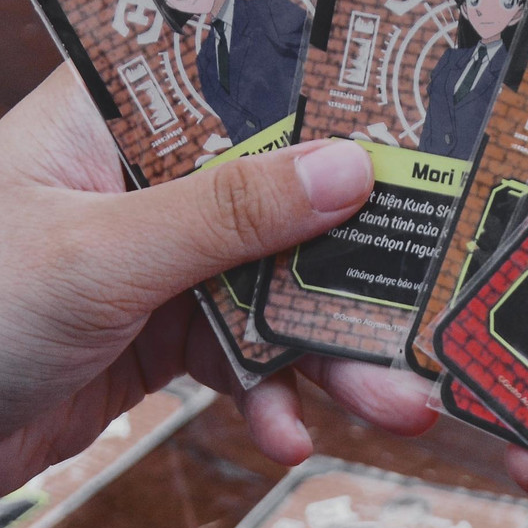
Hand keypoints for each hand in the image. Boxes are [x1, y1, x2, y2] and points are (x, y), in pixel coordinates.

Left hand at [0, 67, 435, 495]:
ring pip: (281, 295)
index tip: (425, 139)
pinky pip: (248, 361)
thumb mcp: (99, 255)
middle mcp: (153, 184)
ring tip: (390, 406)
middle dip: (358, 273)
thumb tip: (347, 169)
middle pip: (287, 209)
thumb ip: (228, 214)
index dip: (337, 112)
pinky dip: (274, 401)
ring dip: (334, 357)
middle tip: (428, 310)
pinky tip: (288, 435)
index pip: (247, 92)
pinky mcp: (170, 336)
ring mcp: (165, 263)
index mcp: (119, 121)